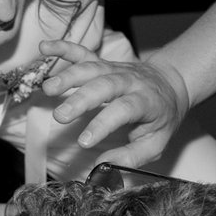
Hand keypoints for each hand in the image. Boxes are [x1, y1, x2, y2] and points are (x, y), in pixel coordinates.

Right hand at [39, 38, 185, 166]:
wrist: (170, 84)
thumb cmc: (161, 117)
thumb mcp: (156, 142)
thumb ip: (130, 156)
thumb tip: (103, 167)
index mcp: (146, 101)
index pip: (124, 110)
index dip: (103, 124)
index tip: (83, 141)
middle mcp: (129, 81)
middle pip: (104, 85)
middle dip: (80, 99)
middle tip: (60, 116)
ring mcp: (114, 69)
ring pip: (91, 68)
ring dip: (68, 75)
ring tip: (48, 88)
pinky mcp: (103, 63)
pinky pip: (83, 52)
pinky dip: (63, 48)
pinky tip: (45, 48)